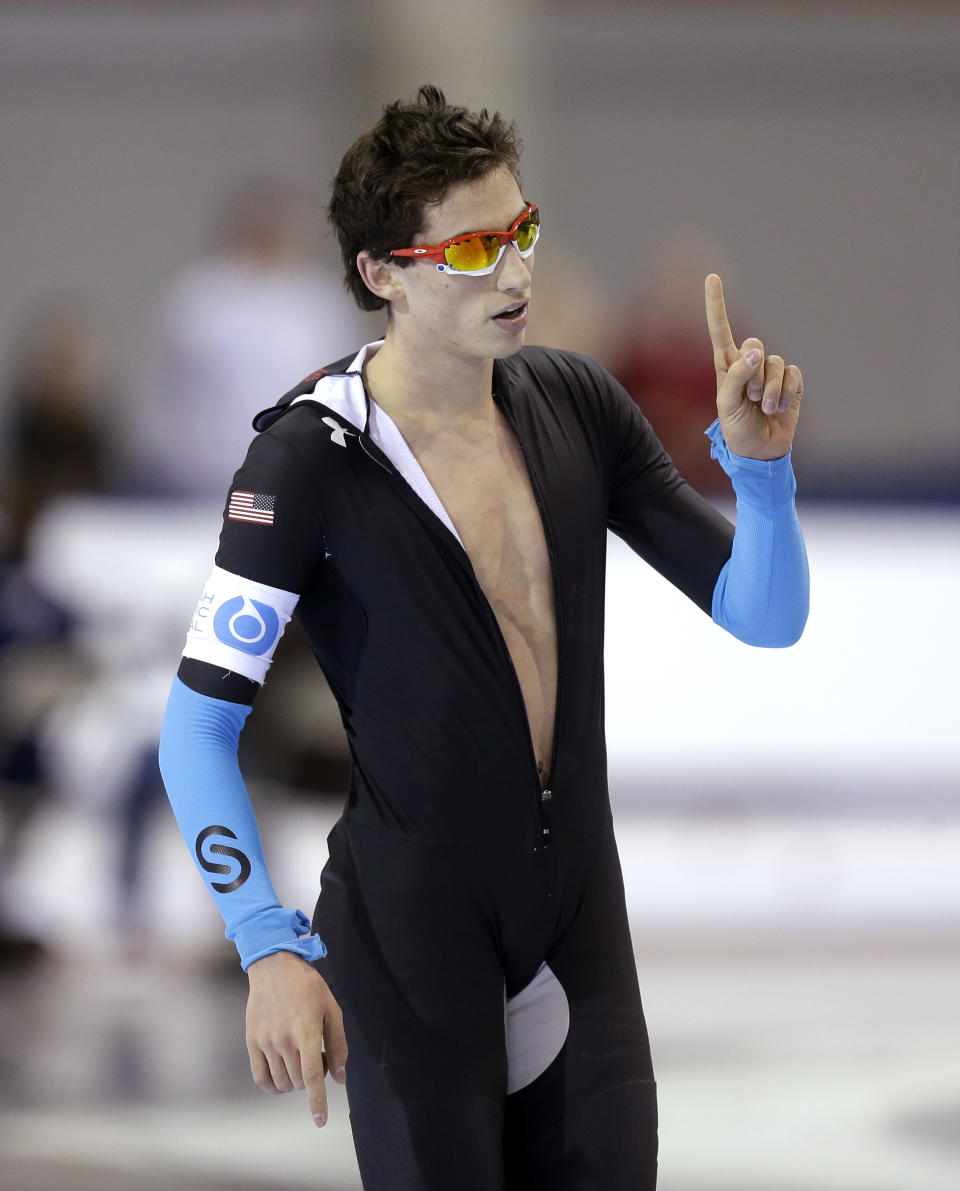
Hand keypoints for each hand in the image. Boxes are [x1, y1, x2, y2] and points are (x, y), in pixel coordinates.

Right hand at [245, 950, 347, 1128]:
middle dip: (312, 1079)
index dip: (317, 1102)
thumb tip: (340, 1077)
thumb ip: (338, 1044)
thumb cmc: (307, 986)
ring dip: (294, 1082)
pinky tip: (282, 1078)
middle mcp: (283, 1040)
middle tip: (318, 1056)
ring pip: (281, 1082)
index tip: (320, 1121)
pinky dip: (273, 1086)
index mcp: (306, 1032)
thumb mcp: (331, 1009)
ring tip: (301, 1060)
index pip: (312, 1077)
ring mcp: (265, 1042)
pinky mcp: (252, 1041)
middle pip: (298, 1081)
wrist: (274, 967)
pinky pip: (260, 1077)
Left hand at [705, 273, 803, 460]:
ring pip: (775, 363)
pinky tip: (781, 408)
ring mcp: (771, 372)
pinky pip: (793, 374)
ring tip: (764, 409)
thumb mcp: (727, 405)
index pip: (720, 330)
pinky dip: (787, 393)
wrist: (760, 451)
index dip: (716, 304)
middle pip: (755, 345)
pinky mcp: (791, 382)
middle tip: (751, 398)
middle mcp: (749, 363)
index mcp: (726, 366)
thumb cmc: (736, 429)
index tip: (712, 277)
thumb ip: (737, 376)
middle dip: (754, 374)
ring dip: (771, 390)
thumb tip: (756, 352)